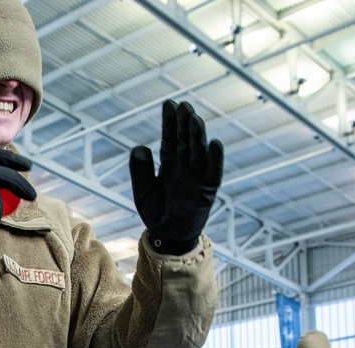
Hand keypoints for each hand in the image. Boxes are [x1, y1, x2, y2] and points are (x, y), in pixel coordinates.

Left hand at [129, 100, 223, 254]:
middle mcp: (186, 167)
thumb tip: (140, 147)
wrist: (168, 237)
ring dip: (198, 136)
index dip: (170, 122)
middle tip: (183, 105)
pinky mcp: (207, 191)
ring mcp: (197, 177)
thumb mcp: (143, 192)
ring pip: (199, 152)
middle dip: (185, 124)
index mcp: (170, 165)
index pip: (171, 139)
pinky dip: (214, 160)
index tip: (169, 104)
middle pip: (186, 141)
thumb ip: (140, 171)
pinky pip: (213, 173)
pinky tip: (214, 144)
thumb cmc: (156, 213)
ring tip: (195, 119)